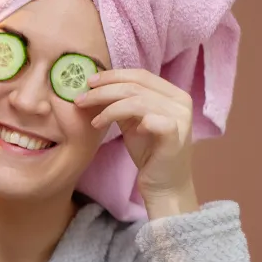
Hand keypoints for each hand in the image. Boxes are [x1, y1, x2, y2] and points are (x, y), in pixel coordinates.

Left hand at [75, 69, 198, 214]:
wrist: (164, 185)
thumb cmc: (149, 153)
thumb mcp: (133, 123)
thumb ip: (123, 104)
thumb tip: (97, 87)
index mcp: (173, 94)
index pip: (140, 75)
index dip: (113, 76)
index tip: (89, 82)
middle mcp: (181, 102)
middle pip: (136, 86)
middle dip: (104, 91)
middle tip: (80, 100)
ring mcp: (181, 118)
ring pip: (138, 100)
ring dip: (108, 108)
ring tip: (93, 121)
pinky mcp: (175, 137)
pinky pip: (149, 119)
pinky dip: (126, 119)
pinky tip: (113, 129)